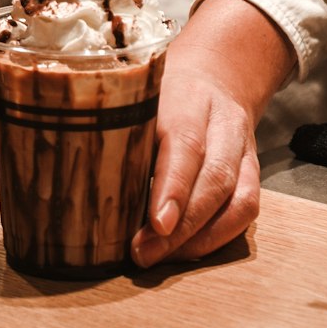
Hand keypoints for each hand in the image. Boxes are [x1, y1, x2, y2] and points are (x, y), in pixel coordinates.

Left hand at [131, 0, 294, 267]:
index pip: (185, 144)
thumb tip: (73, 181)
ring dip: (200, 237)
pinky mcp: (253, 168)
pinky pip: (247, 208)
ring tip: (162, 257)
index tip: (156, 223)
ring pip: (238, 198)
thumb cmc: (161, 89)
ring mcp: (243, 147)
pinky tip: (187, 250)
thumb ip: (118, 127)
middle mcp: (222, 122)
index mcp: (187, 98)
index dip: (172, 187)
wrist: (216, 70)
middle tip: (144, 253)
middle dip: (181, 225)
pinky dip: (220, 235)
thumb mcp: (137, 93)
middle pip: (213, 178)